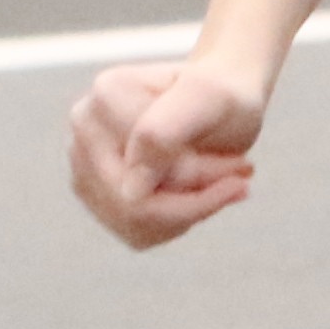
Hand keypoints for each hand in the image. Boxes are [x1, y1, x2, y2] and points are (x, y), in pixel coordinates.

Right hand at [71, 57, 264, 249]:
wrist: (219, 99)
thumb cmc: (221, 95)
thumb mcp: (210, 99)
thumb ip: (163, 134)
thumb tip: (130, 191)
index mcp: (106, 96)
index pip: (147, 167)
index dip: (202, 177)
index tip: (245, 167)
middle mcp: (84, 130)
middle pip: (134, 201)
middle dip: (196, 199)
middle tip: (238, 181)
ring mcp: (84, 164)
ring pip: (135, 224)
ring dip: (188, 212)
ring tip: (218, 186)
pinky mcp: (94, 194)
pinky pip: (135, 233)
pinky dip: (175, 224)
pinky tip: (194, 195)